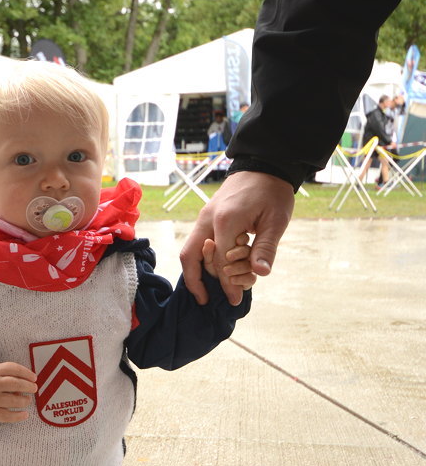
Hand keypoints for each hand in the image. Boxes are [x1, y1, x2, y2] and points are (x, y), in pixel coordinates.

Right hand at [0, 361, 37, 422]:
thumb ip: (9, 373)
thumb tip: (27, 383)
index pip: (14, 369)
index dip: (26, 373)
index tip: (34, 378)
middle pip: (15, 384)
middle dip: (28, 386)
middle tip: (34, 388)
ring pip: (13, 401)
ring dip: (24, 401)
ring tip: (27, 400)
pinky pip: (6, 416)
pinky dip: (18, 416)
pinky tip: (25, 414)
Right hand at [181, 172, 294, 305]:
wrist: (263, 164)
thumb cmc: (272, 191)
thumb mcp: (276, 220)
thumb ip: (265, 248)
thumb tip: (260, 274)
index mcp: (226, 220)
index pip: (220, 262)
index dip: (227, 284)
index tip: (236, 300)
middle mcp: (207, 220)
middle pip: (190, 258)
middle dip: (199, 282)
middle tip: (212, 299)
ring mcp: (204, 217)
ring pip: (191, 251)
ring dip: (202, 271)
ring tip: (217, 286)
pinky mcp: (207, 217)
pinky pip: (197, 243)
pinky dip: (203, 260)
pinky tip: (215, 270)